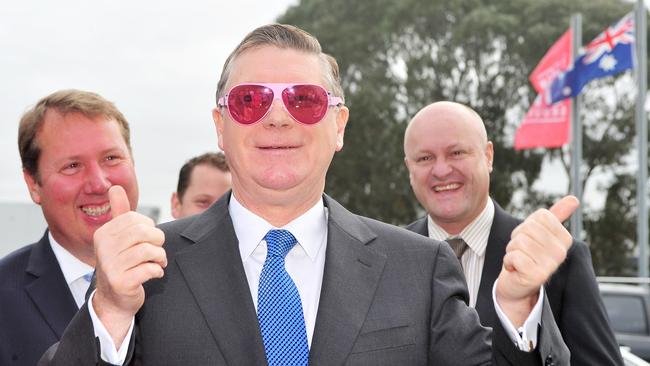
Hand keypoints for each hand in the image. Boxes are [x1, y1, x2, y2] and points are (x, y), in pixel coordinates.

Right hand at [92, 185, 166, 345]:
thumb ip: (119, 213)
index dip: (149, 227)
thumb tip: (115, 187)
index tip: (149, 238)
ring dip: (160, 257)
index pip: (136, 219)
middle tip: (157, 250)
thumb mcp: (118, 238)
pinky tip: (153, 274)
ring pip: (149, 250)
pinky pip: (150, 269)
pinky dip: (158, 271)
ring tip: (157, 262)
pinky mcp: (121, 282)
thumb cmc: (120, 263)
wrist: (113, 300)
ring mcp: (111, 266)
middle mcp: (103, 249)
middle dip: (158, 240)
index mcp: (103, 234)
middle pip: (143, 233)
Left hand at [495, 195, 578, 325]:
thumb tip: (574, 199)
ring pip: (519, 242)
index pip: (540, 216)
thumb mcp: (540, 233)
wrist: (517, 285)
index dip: (527, 226)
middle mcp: (561, 252)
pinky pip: (514, 256)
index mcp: (564, 239)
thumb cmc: (527, 255)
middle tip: (522, 252)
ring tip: (519, 260)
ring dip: (512, 251)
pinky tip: (515, 270)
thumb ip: (556, 215)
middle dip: (517, 238)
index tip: (529, 239)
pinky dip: (508, 262)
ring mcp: (551, 265)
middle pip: (528, 228)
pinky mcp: (537, 276)